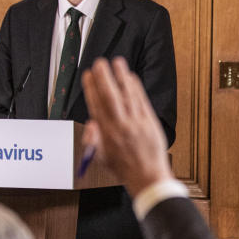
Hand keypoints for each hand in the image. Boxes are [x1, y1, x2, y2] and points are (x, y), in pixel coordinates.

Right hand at [81, 57, 173, 195]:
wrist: (148, 177)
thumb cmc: (125, 168)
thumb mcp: (101, 158)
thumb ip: (93, 140)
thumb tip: (90, 123)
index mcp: (107, 134)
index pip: (96, 106)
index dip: (91, 89)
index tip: (88, 76)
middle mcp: (121, 126)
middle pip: (110, 98)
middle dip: (104, 78)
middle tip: (99, 63)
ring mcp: (137, 123)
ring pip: (127, 96)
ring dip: (121, 77)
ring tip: (117, 62)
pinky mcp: (150, 122)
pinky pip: (141, 101)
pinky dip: (136, 88)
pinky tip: (131, 77)